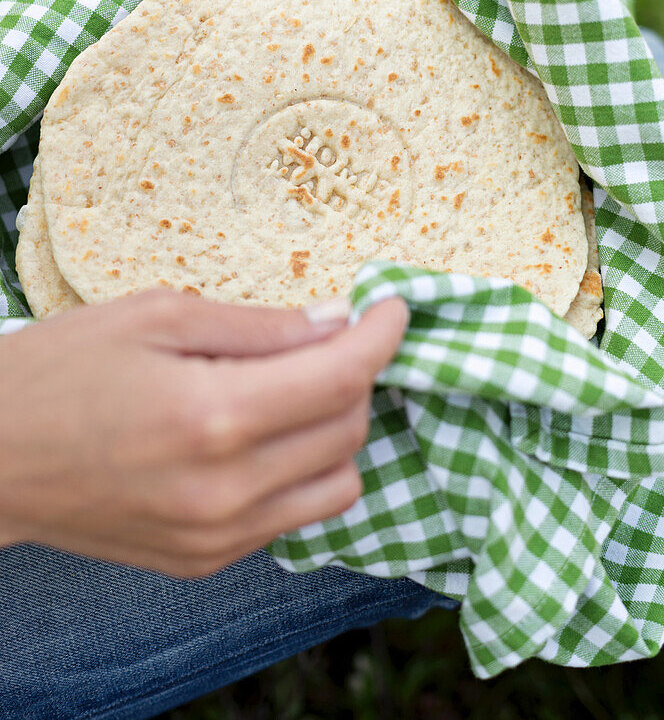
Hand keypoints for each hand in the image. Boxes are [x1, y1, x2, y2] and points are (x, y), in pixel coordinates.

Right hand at [0, 289, 407, 576]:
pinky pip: (294, 517)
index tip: (393, 309)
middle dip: (356, 374)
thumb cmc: (63, 369)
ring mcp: (218, 537)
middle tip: (327, 337)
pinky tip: (261, 436)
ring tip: (296, 389)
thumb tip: (335, 321)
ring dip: (337, 428)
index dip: (382, 335)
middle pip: (349, 429)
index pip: (341, 377)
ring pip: (339, 483)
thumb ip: (258, 324)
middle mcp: (226, 490)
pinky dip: (301, 471)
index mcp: (213, 416)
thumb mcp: (157, 316)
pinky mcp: (205, 562)